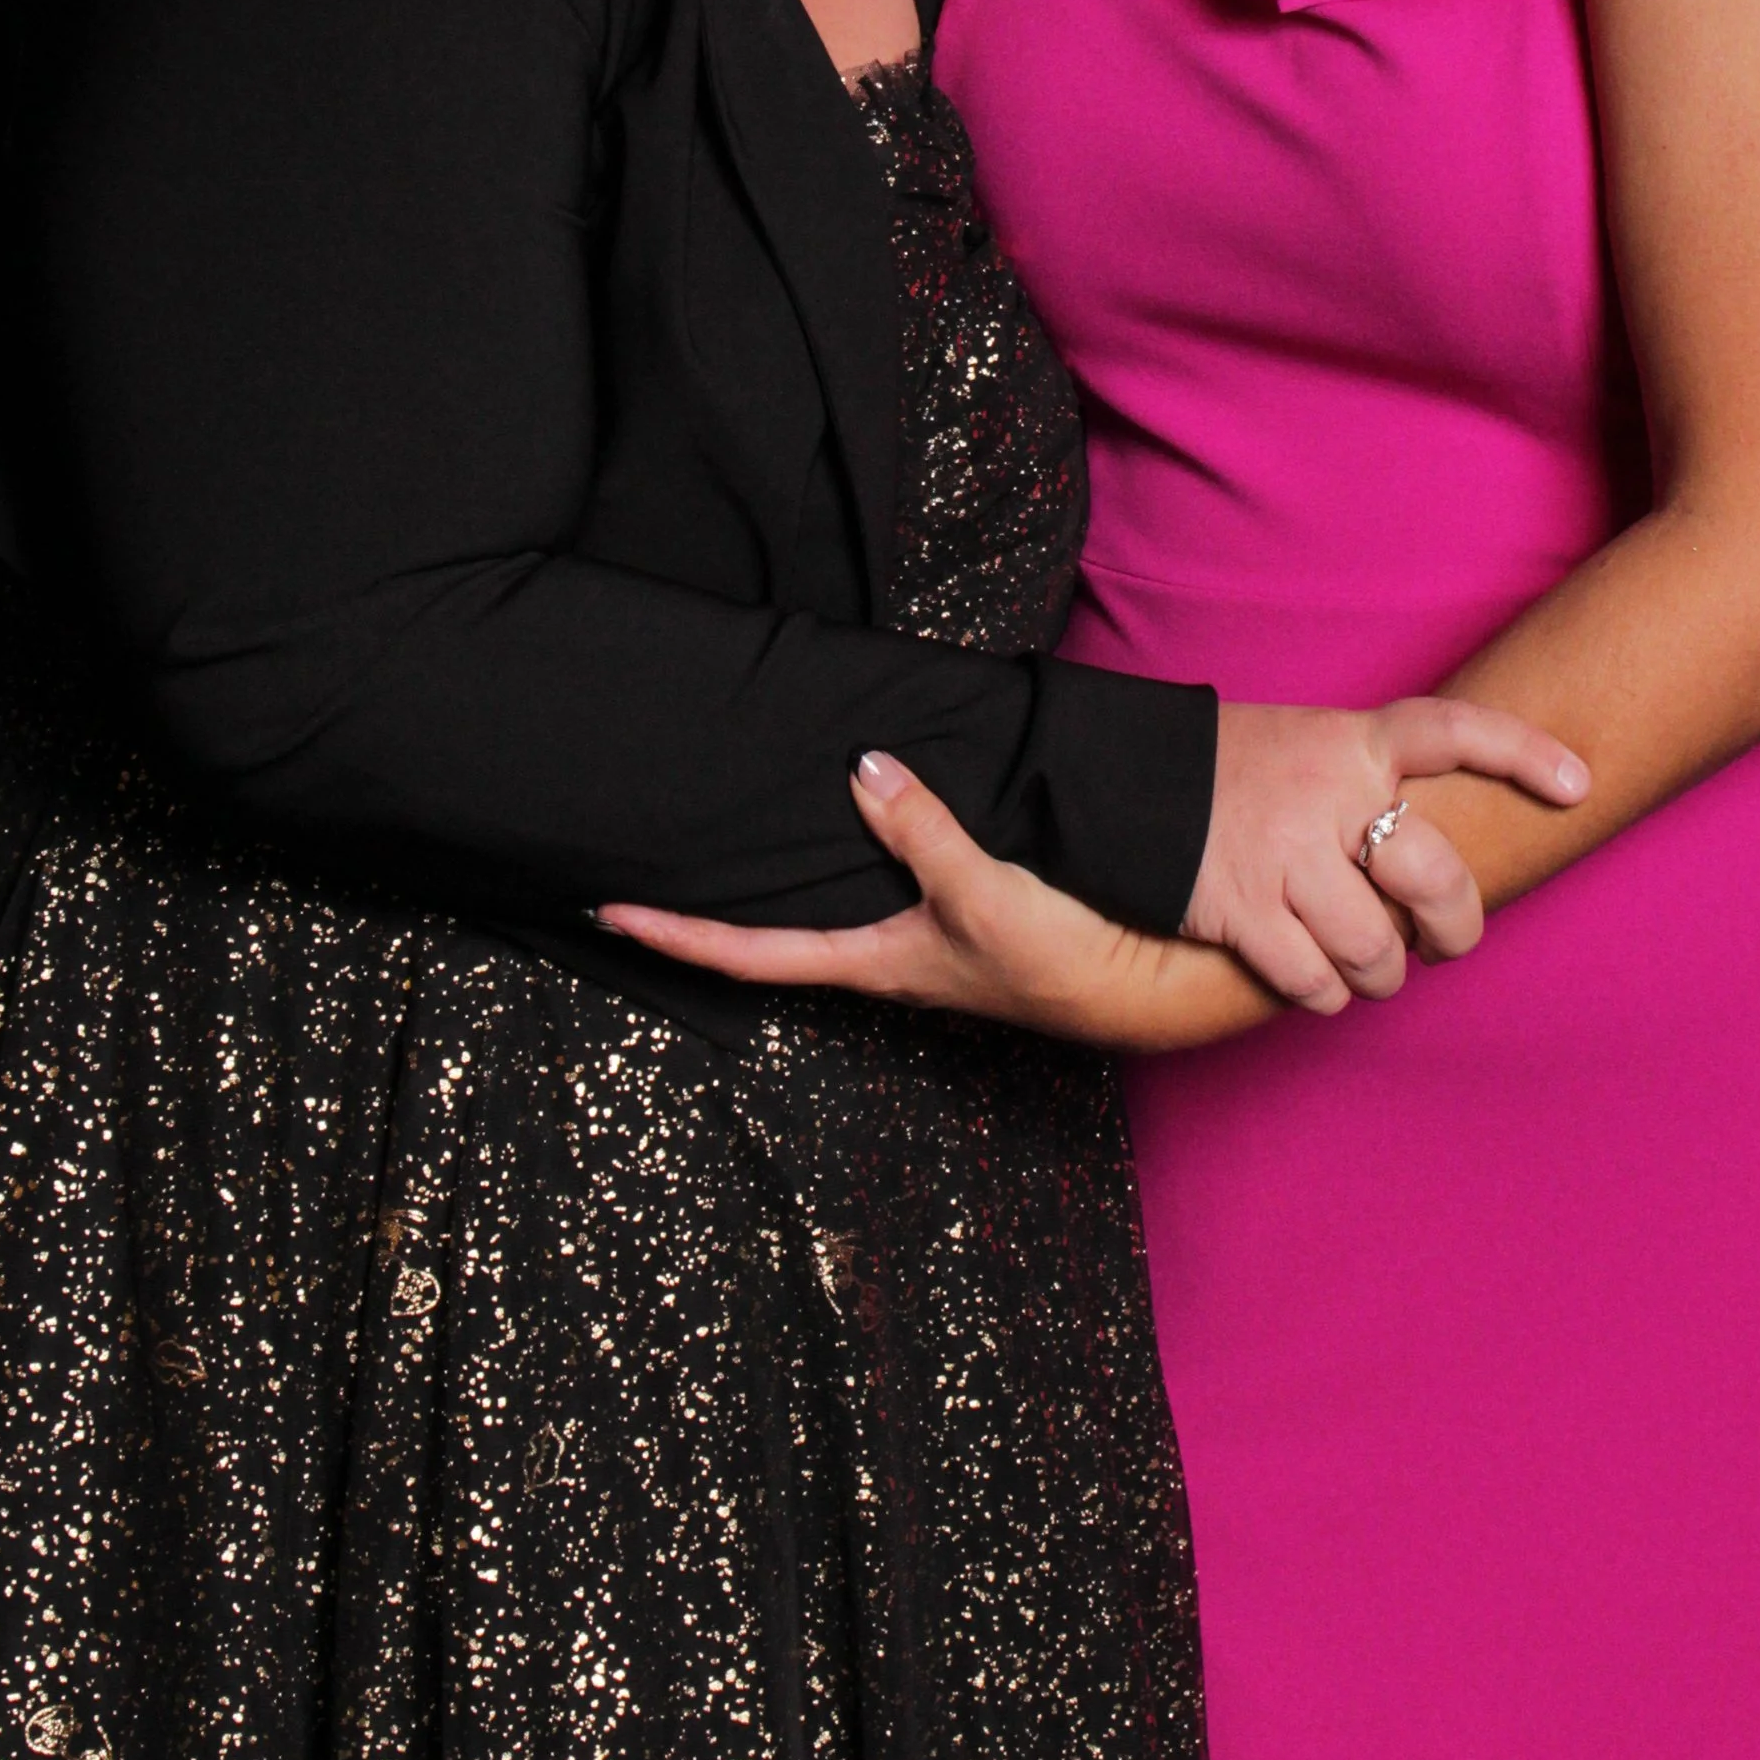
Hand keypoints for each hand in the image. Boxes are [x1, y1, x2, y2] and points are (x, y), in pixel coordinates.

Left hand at [597, 752, 1277, 1050]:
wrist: (1148, 989)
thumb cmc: (1062, 962)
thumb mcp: (983, 895)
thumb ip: (922, 833)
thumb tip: (863, 769)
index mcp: (870, 964)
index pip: (748, 955)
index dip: (676, 935)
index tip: (610, 913)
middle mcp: (881, 957)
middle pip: (773, 936)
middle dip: (709, 909)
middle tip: (647, 871)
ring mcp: (918, 942)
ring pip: (825, 909)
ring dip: (775, 883)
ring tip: (726, 842)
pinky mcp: (958, 918)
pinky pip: (879, 883)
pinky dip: (847, 855)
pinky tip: (851, 821)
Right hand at [1188, 698, 1589, 1013]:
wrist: (1115, 780)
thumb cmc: (1227, 772)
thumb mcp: (1303, 746)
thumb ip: (1365, 788)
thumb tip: (1428, 875)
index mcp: (1349, 742)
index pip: (1451, 730)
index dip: (1522, 755)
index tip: (1579, 784)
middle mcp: (1326, 793)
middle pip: (1435, 877)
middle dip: (1456, 928)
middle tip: (1449, 944)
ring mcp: (1284, 852)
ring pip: (1376, 948)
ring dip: (1379, 975)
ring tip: (1368, 968)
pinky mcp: (1243, 908)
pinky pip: (1315, 981)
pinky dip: (1324, 994)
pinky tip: (1316, 980)